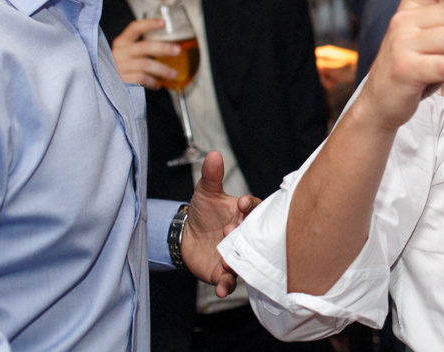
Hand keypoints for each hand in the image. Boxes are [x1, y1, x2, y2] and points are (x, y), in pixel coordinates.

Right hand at [111, 18, 180, 88]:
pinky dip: (153, 82)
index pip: (134, 28)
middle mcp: (120, 52)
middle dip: (163, 48)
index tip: (163, 23)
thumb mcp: (129, 52)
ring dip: (162, 70)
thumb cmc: (124, 65)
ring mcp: (120, 66)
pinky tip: (158, 84)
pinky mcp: (122, 80)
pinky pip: (142, 79)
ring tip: (174, 74)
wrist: (106, 84)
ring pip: (145, 65)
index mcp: (122, 41)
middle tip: (178, 50)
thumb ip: (144, 46)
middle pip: (144, 47)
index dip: (148, 24)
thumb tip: (171, 45)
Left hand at [183, 151, 260, 296]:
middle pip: (251, 237)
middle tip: (229, 231)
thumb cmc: (203, 212)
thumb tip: (213, 155)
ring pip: (243, 261)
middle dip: (242, 235)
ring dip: (237, 263)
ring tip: (226, 262)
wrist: (187, 237)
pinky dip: (227, 286)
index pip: (255, 210)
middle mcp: (245, 236)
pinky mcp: (225, 273)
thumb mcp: (205, 193)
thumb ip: (211, 176)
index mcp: (245, 214)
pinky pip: (230, 282)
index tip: (243, 204)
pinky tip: (222, 289)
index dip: (251, 207)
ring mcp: (237, 255)